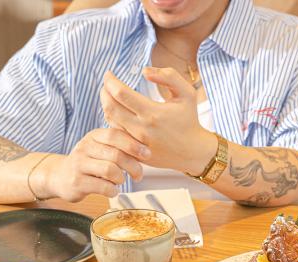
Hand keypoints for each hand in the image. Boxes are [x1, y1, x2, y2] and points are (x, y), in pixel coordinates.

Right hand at [40, 128, 149, 201]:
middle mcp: (85, 147)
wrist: (60, 176)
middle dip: (133, 166)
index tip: (147, 155)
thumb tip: (147, 149)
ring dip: (121, 178)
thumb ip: (120, 145)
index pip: (115, 135)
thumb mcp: (101, 148)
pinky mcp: (77, 182)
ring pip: (110, 170)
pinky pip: (103, 187)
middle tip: (138, 175)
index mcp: (94, 136)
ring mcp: (79, 165)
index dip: (134, 145)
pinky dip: (113, 190)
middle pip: (116, 155)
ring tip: (121, 181)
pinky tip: (112, 190)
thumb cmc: (89, 162)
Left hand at [100, 68, 215, 174]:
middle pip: (110, 107)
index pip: (120, 93)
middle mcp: (142, 129)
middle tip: (106, 83)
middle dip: (104, 91)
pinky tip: (117, 111)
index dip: (110, 81)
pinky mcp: (134, 152)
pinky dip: (113, 120)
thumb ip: (169, 77)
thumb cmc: (190, 119)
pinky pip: (116, 133)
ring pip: (111, 121)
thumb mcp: (187, 93)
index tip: (109, 73)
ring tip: (110, 95)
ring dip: (106, 105)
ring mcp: (136, 143)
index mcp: (153, 113)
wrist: (193, 152)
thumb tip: (144, 72)